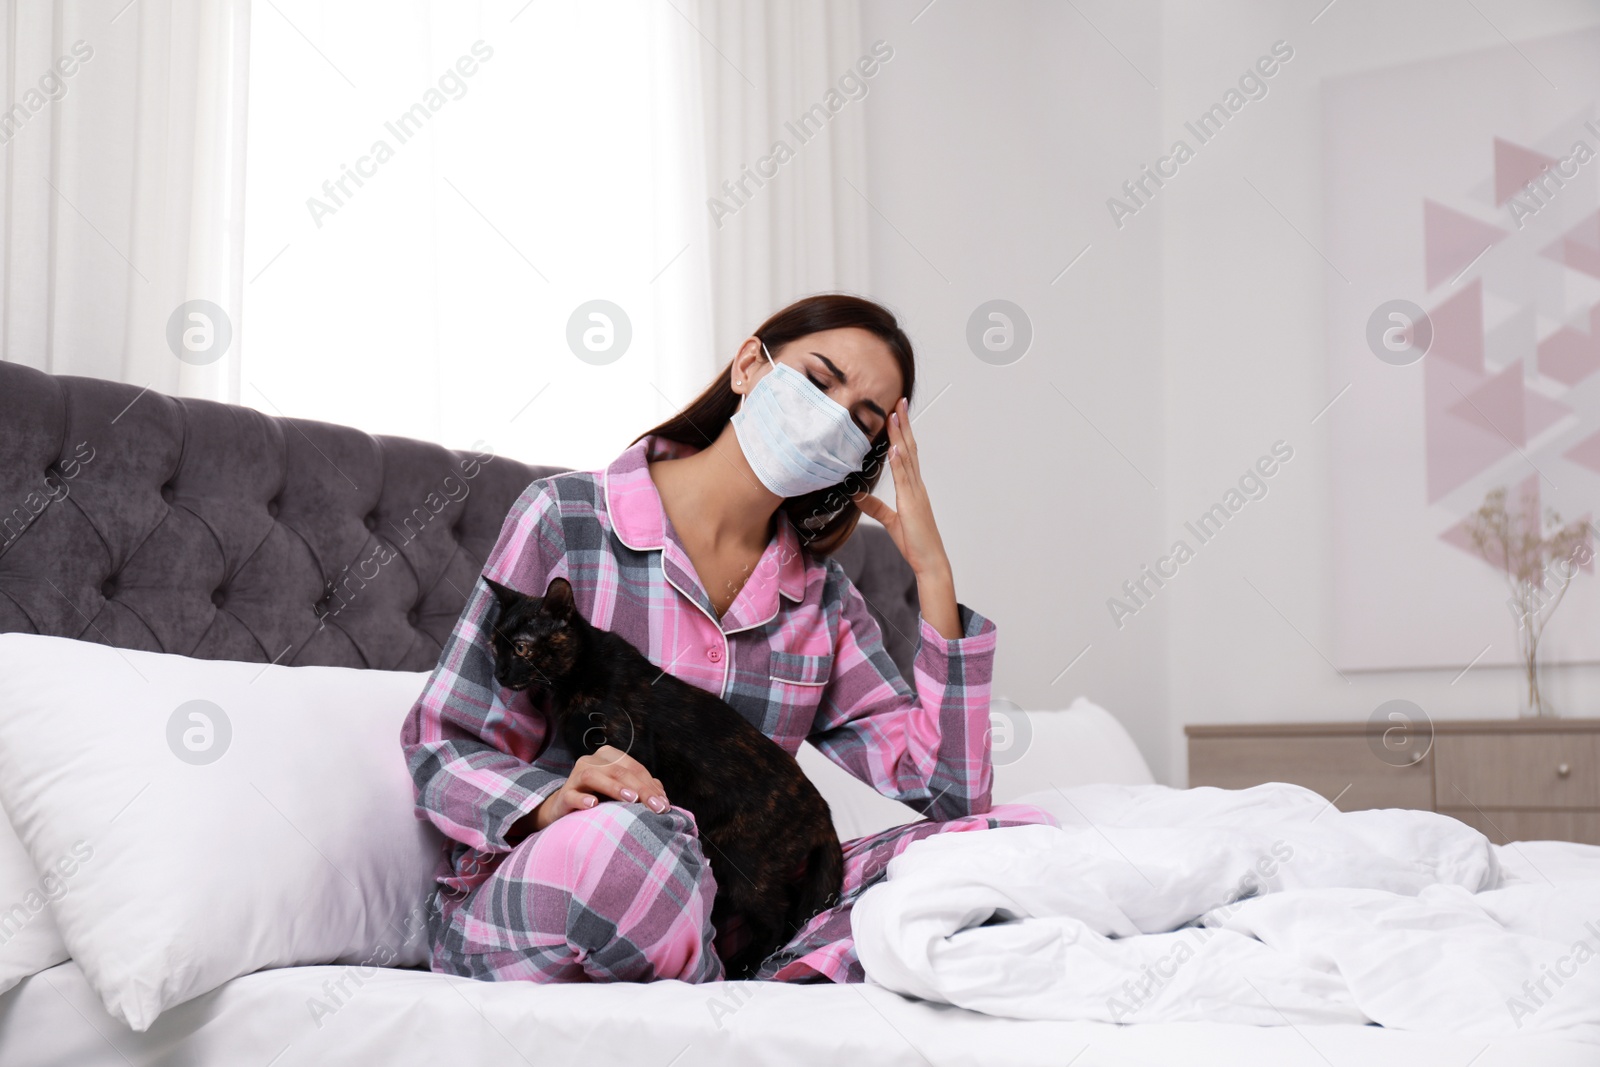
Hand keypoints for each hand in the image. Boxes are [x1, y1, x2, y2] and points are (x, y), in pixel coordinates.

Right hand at [506, 745, 669, 842]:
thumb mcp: (621, 792)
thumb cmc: (600, 799)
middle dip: (642, 790)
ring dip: (614, 787)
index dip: (651, 786)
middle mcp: (591, 761)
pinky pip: (572, 795)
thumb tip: (662, 797)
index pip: (635, 768)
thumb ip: (641, 789)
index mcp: (609, 756)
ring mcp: (575, 776)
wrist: (565, 810)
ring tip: (631, 799)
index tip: (665, 805)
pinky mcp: (563, 795)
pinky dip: (582, 799)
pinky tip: (593, 805)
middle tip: (657, 808)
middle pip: (619, 771)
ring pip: (595, 776)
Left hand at [855, 398, 962, 638]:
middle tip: (899, 401)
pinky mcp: (912, 504)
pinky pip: (906, 478)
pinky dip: (901, 462)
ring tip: (896, 414)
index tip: (895, 413)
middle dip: (903, 425)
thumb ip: (874, 506)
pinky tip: (895, 447)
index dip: (901, 433)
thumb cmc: (915, 542)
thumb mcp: (889, 521)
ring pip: (908, 458)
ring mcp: (916, 493)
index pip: (906, 454)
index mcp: (913, 488)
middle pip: (910, 448)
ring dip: (901, 435)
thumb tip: (857, 494)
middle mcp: (916, 486)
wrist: (930, 560)